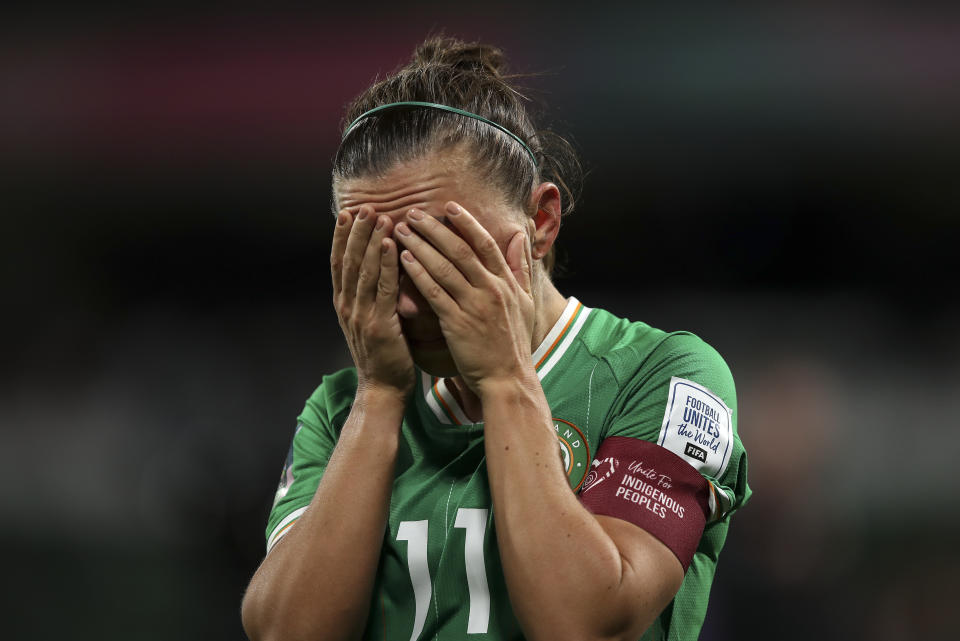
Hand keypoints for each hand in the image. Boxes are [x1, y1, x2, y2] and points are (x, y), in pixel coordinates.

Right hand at [331, 206, 413, 398]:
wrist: (383, 390)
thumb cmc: (384, 356)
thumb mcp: (370, 322)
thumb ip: (371, 297)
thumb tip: (378, 271)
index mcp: (344, 304)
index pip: (339, 264)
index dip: (341, 237)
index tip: (346, 213)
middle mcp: (347, 307)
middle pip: (349, 261)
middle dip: (356, 232)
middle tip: (364, 206)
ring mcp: (361, 316)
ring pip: (364, 270)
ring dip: (371, 241)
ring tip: (379, 216)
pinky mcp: (380, 325)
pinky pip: (383, 289)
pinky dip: (387, 265)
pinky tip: (391, 245)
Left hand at [395, 202, 535, 394]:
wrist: (508, 379)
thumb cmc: (513, 344)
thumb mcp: (526, 302)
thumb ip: (521, 269)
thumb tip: (521, 238)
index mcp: (506, 283)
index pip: (485, 244)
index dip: (467, 223)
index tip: (449, 206)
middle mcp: (491, 289)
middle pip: (460, 250)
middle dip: (435, 228)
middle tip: (414, 213)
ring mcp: (474, 306)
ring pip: (443, 267)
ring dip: (420, 245)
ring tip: (402, 230)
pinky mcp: (457, 323)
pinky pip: (434, 292)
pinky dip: (418, 273)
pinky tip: (403, 260)